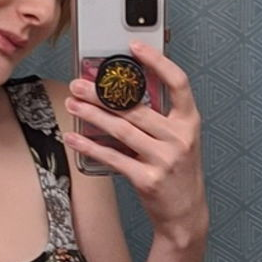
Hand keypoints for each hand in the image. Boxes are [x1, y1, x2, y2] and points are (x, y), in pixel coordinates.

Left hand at [66, 42, 207, 245]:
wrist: (186, 214)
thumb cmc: (179, 173)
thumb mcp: (180, 140)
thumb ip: (160, 117)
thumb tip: (123, 94)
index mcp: (189, 123)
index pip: (178, 83)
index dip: (157, 62)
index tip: (134, 47)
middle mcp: (179, 139)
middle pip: (136, 107)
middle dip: (102, 93)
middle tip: (79, 83)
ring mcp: (164, 159)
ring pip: (121, 130)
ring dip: (92, 114)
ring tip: (72, 103)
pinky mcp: (147, 179)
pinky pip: (113, 158)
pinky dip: (90, 146)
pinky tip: (74, 137)